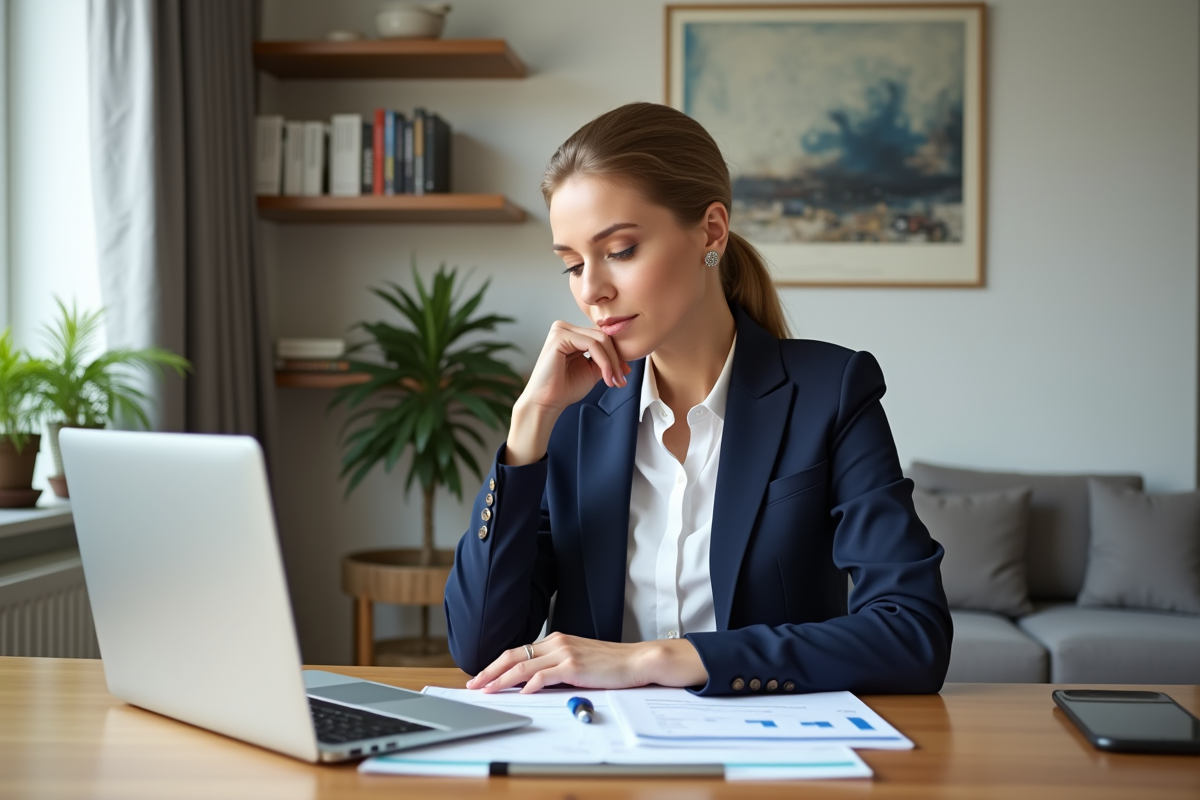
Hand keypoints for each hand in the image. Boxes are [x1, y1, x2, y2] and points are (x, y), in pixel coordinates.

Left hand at [463, 632, 708, 693]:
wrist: (635, 661)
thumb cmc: (610, 664)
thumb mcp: (578, 660)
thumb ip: (556, 667)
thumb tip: (533, 682)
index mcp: (556, 640)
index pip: (518, 650)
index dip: (496, 664)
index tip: (482, 676)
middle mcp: (557, 642)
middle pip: (514, 655)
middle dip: (490, 671)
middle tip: (474, 684)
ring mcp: (564, 653)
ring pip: (523, 666)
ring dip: (501, 680)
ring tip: (487, 690)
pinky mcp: (573, 666)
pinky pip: (544, 676)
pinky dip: (529, 685)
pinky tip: (520, 693)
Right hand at [504, 321, 631, 465]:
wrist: (547, 403)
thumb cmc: (565, 389)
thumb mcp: (592, 370)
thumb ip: (606, 359)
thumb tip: (627, 357)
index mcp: (572, 334)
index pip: (601, 336)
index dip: (616, 353)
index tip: (625, 373)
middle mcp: (565, 328)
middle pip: (602, 336)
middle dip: (616, 358)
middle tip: (622, 379)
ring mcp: (561, 329)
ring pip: (600, 339)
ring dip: (612, 362)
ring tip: (615, 380)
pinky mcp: (559, 336)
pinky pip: (592, 344)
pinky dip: (604, 361)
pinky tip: (606, 377)